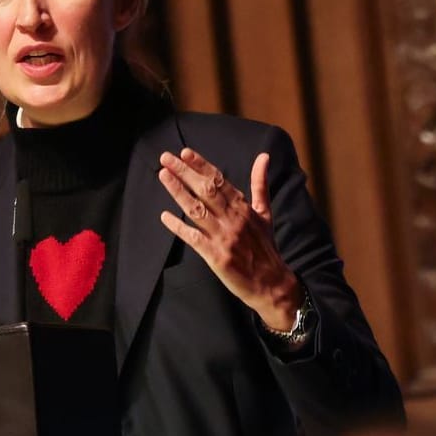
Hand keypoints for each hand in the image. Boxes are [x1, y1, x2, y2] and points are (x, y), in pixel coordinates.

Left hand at [158, 148, 301, 329]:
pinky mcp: (216, 256)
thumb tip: (263, 156)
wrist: (272, 283)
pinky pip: (194, 238)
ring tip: (163, 176)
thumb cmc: (266, 247)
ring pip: (197, 209)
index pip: (220, 180)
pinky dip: (179, 227)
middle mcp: (233, 218)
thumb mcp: (265, 212)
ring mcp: (224, 237)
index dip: (202, 165)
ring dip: (179, 192)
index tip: (185, 153)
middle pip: (206, 190)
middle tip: (166, 158)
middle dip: (185, 172)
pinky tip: (165, 216)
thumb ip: (260, 184)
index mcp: (243, 207)